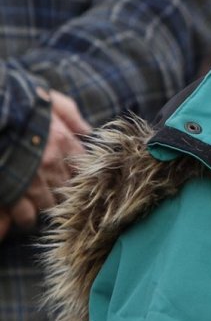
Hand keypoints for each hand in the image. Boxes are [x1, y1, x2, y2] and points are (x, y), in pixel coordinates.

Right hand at [1, 90, 90, 234]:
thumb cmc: (21, 101)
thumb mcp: (52, 100)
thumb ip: (72, 115)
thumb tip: (87, 130)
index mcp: (64, 142)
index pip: (83, 167)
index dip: (79, 174)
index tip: (74, 179)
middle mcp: (52, 163)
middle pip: (67, 190)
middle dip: (62, 195)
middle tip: (55, 197)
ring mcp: (32, 180)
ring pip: (48, 205)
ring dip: (44, 208)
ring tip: (39, 211)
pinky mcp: (12, 192)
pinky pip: (24, 215)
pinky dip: (24, 219)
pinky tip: (22, 220)